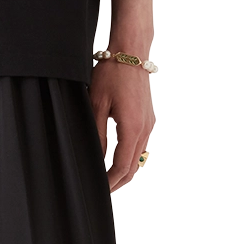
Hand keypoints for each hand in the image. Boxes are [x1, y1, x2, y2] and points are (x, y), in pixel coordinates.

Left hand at [90, 58, 153, 192]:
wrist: (130, 53)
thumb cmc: (111, 75)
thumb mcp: (97, 106)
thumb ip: (97, 135)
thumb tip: (95, 159)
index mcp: (133, 128)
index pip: (122, 166)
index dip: (110, 181)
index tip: (99, 189)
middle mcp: (145, 128)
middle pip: (133, 165)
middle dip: (118, 181)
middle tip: (103, 190)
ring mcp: (148, 122)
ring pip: (138, 156)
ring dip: (125, 170)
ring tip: (108, 178)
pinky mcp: (147, 117)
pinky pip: (140, 144)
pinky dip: (130, 156)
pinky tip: (118, 158)